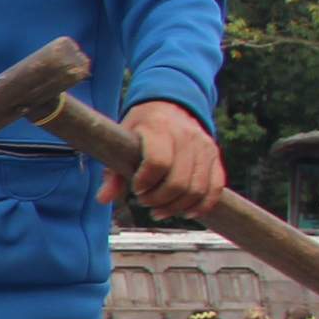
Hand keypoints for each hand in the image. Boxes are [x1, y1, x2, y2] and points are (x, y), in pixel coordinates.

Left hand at [102, 100, 224, 217]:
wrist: (170, 106)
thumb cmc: (141, 127)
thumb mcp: (122, 141)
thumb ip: (113, 172)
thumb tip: (103, 199)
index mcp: (159, 127)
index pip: (158, 162)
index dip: (146, 182)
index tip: (136, 189)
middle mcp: (186, 135)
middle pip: (179, 181)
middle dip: (159, 200)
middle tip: (144, 202)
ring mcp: (204, 146)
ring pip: (197, 188)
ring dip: (177, 207)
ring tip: (159, 210)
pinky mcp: (215, 156)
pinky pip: (215, 187)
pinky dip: (202, 205)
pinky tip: (186, 212)